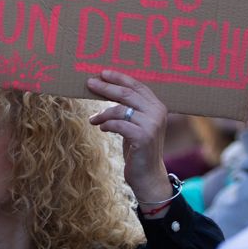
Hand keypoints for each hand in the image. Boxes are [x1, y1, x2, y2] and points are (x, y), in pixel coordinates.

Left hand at [87, 70, 171, 209]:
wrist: (148, 175)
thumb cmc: (138, 148)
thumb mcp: (136, 124)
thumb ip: (130, 108)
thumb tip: (107, 88)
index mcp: (157, 106)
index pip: (137, 85)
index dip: (119, 78)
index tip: (102, 73)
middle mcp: (157, 112)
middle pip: (127, 94)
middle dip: (106, 87)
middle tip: (90, 83)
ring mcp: (151, 125)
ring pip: (120, 109)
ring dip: (102, 113)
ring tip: (93, 119)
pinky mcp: (143, 137)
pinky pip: (118, 124)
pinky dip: (106, 124)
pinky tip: (101, 128)